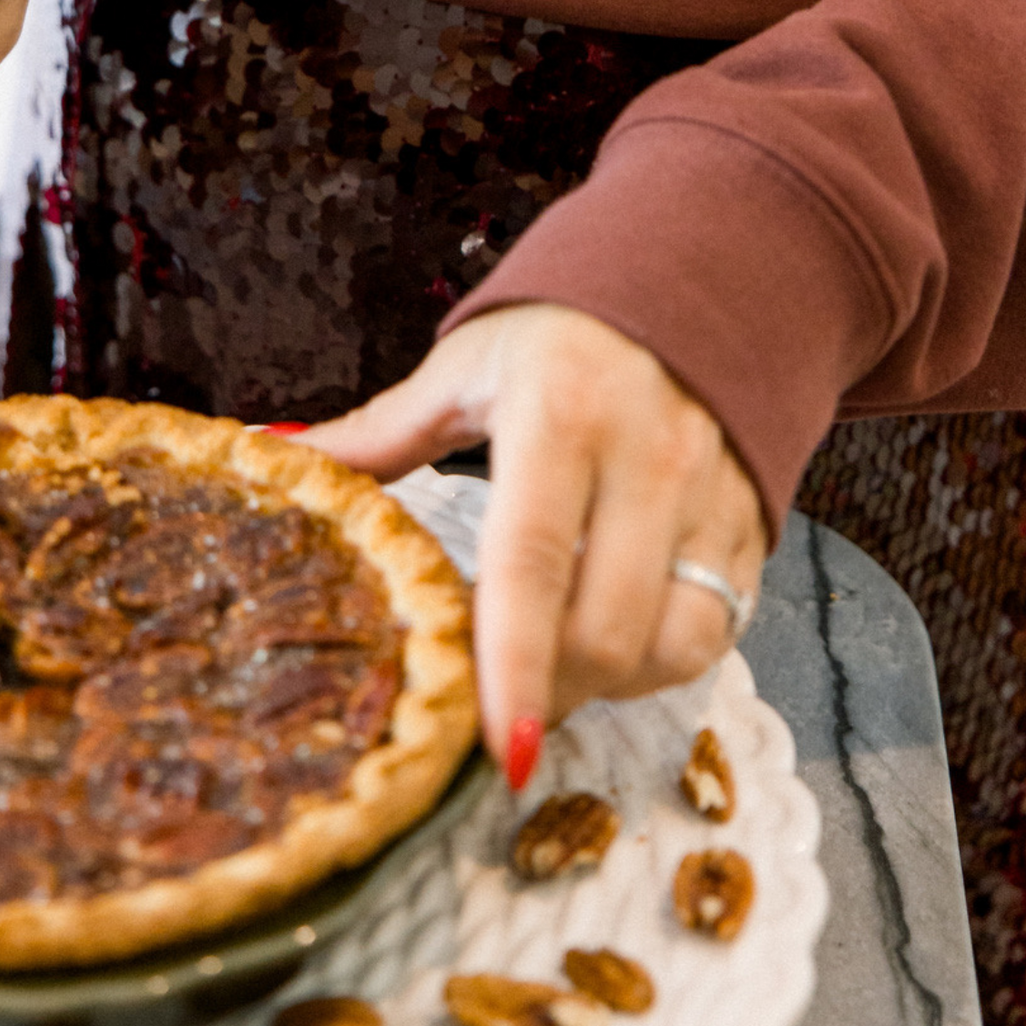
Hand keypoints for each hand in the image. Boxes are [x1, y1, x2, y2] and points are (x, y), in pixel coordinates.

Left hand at [304, 304, 768, 773]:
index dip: (512, 666)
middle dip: (544, 691)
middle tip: (489, 705)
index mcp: (563, 413)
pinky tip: (607, 644)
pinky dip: (655, 663)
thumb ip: (376, 436)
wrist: (698, 280)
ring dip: (604, 684)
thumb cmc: (562, 334)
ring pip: (671, 645)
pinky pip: (714, 632)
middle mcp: (649, 456)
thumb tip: (273, 455)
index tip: (494, 745)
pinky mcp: (753, 526)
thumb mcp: (465, 371)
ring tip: (547, 672)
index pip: (532, 563)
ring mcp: (712, 495)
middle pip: (604, 629)